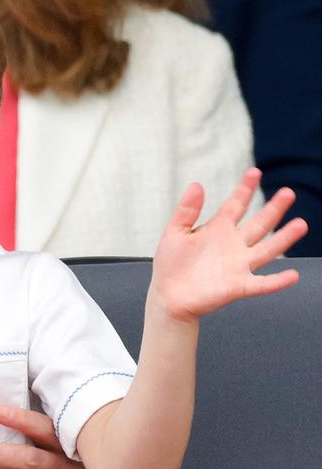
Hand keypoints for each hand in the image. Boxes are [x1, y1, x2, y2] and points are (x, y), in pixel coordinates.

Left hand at [151, 168, 306, 322]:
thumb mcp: (174, 232)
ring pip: (267, 250)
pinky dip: (277, 281)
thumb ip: (186, 210)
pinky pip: (262, 284)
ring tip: (300, 224)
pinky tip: (292, 275)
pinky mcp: (238, 286)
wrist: (168, 296)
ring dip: (284, 238)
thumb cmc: (171, 264)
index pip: (236, 205)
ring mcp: (238, 265)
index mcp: (218, 229)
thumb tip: (196, 184)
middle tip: (288, 192)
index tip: (254, 172)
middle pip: (259, 224)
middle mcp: (233, 245)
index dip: (245, 189)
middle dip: (273, 209)